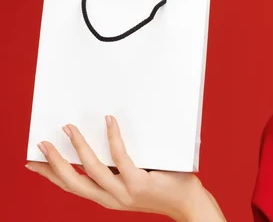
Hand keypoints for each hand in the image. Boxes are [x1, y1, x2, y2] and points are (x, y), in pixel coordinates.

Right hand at [25, 116, 225, 221]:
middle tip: (41, 143)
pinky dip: (112, 137)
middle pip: (73, 182)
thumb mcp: (135, 179)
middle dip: (54, 163)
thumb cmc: (165, 186)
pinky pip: (120, 157)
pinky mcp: (139, 183)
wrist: (188, 202)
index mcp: (107, 198)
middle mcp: (111, 199)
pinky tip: (108, 122)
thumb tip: (107, 138)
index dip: (50, 176)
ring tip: (69, 128)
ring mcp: (124, 192)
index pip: (72, 187)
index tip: (32, 164)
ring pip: (92, 169)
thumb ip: (120, 167)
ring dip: (78, 147)